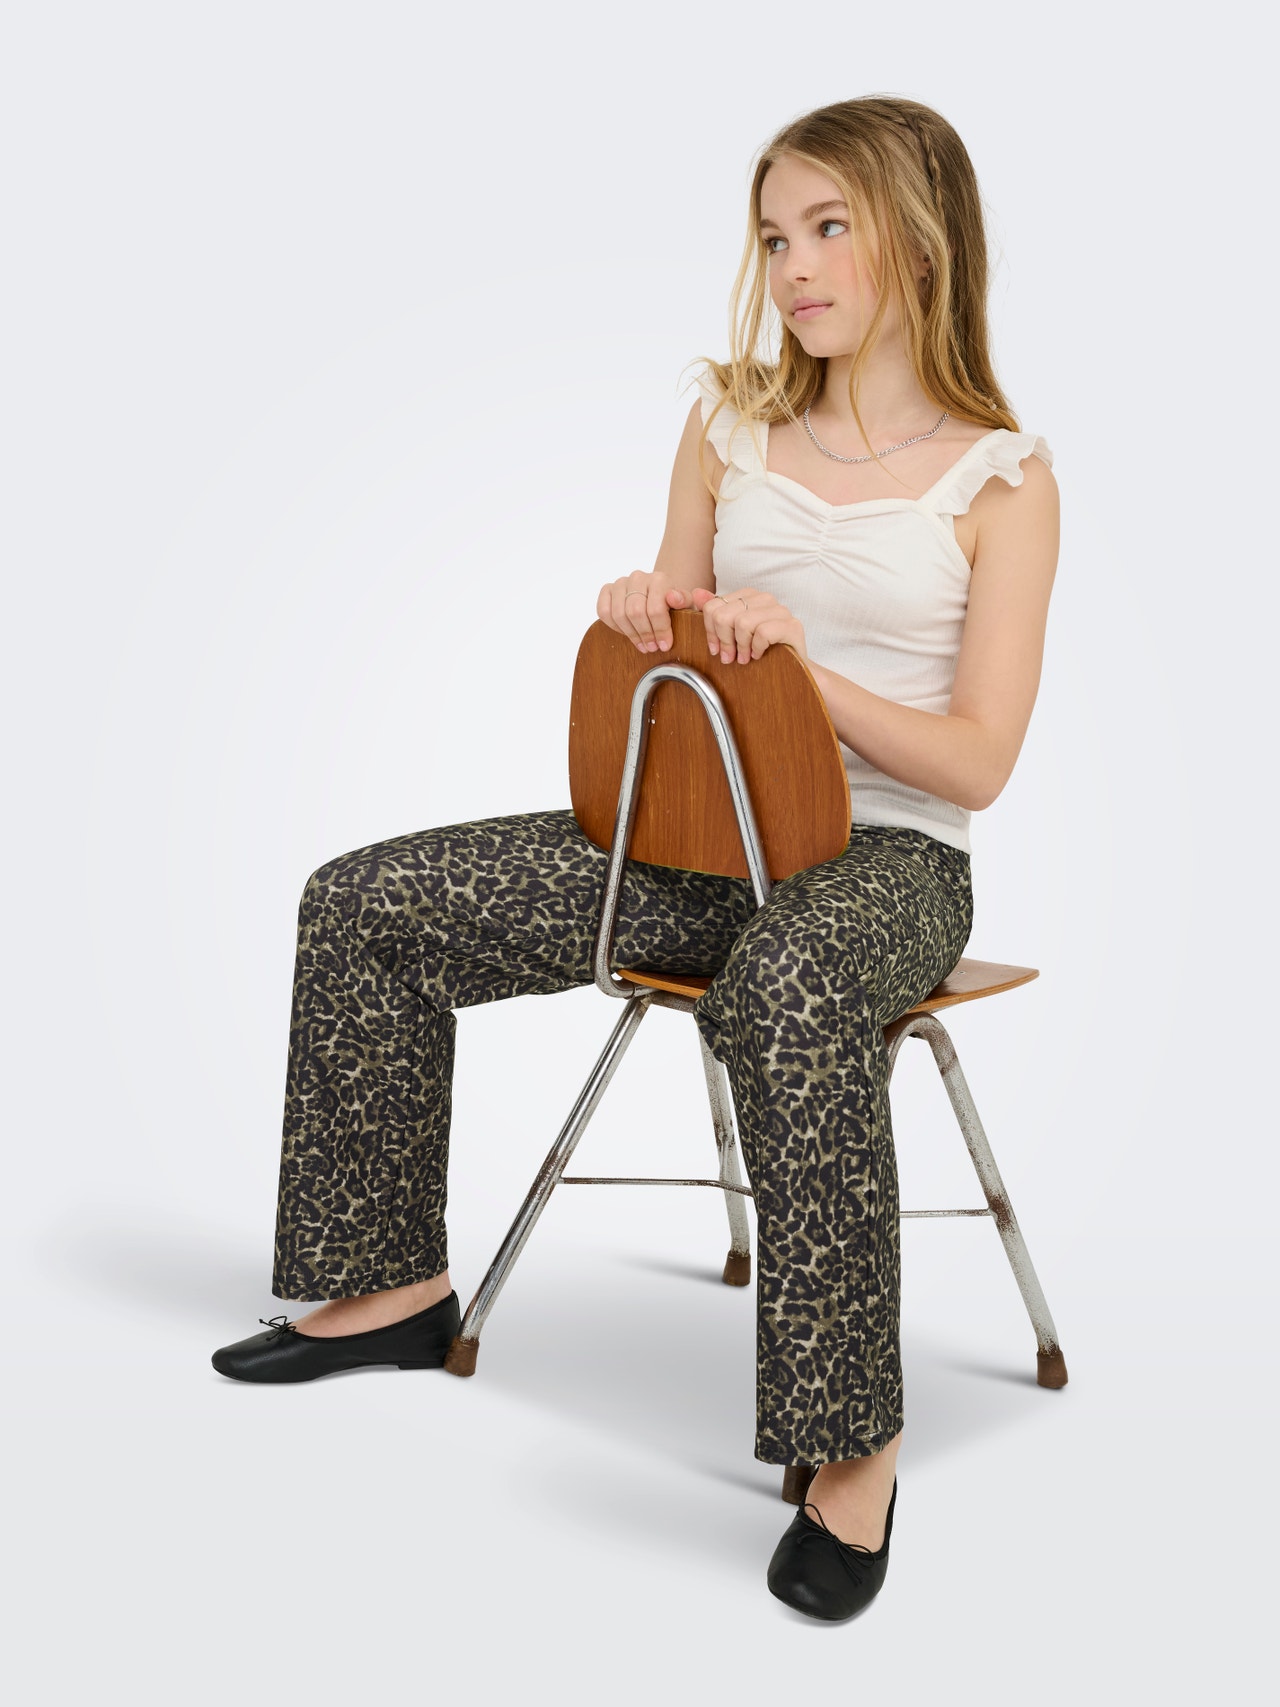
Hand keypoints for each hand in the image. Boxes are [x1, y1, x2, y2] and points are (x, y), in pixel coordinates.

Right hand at [596, 570, 698, 653]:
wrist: (659, 596)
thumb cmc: (672, 603)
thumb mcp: (686, 604)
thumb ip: (685, 600)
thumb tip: (673, 598)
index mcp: (659, 579)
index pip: (655, 609)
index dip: (660, 630)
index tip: (665, 645)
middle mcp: (638, 577)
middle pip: (635, 612)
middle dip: (645, 634)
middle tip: (652, 647)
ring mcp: (621, 583)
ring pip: (619, 614)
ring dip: (631, 634)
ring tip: (642, 644)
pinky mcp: (607, 590)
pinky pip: (604, 612)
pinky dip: (614, 627)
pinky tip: (628, 632)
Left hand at [691, 586, 807, 664]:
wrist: (792, 669)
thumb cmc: (759, 650)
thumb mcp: (731, 633)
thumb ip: (714, 612)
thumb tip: (696, 593)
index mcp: (748, 596)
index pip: (713, 606)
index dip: (709, 631)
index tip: (715, 648)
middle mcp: (764, 598)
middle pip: (724, 615)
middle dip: (724, 641)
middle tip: (729, 657)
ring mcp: (780, 610)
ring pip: (743, 622)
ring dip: (741, 647)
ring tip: (744, 658)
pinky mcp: (792, 625)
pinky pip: (763, 633)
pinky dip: (756, 648)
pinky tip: (758, 655)